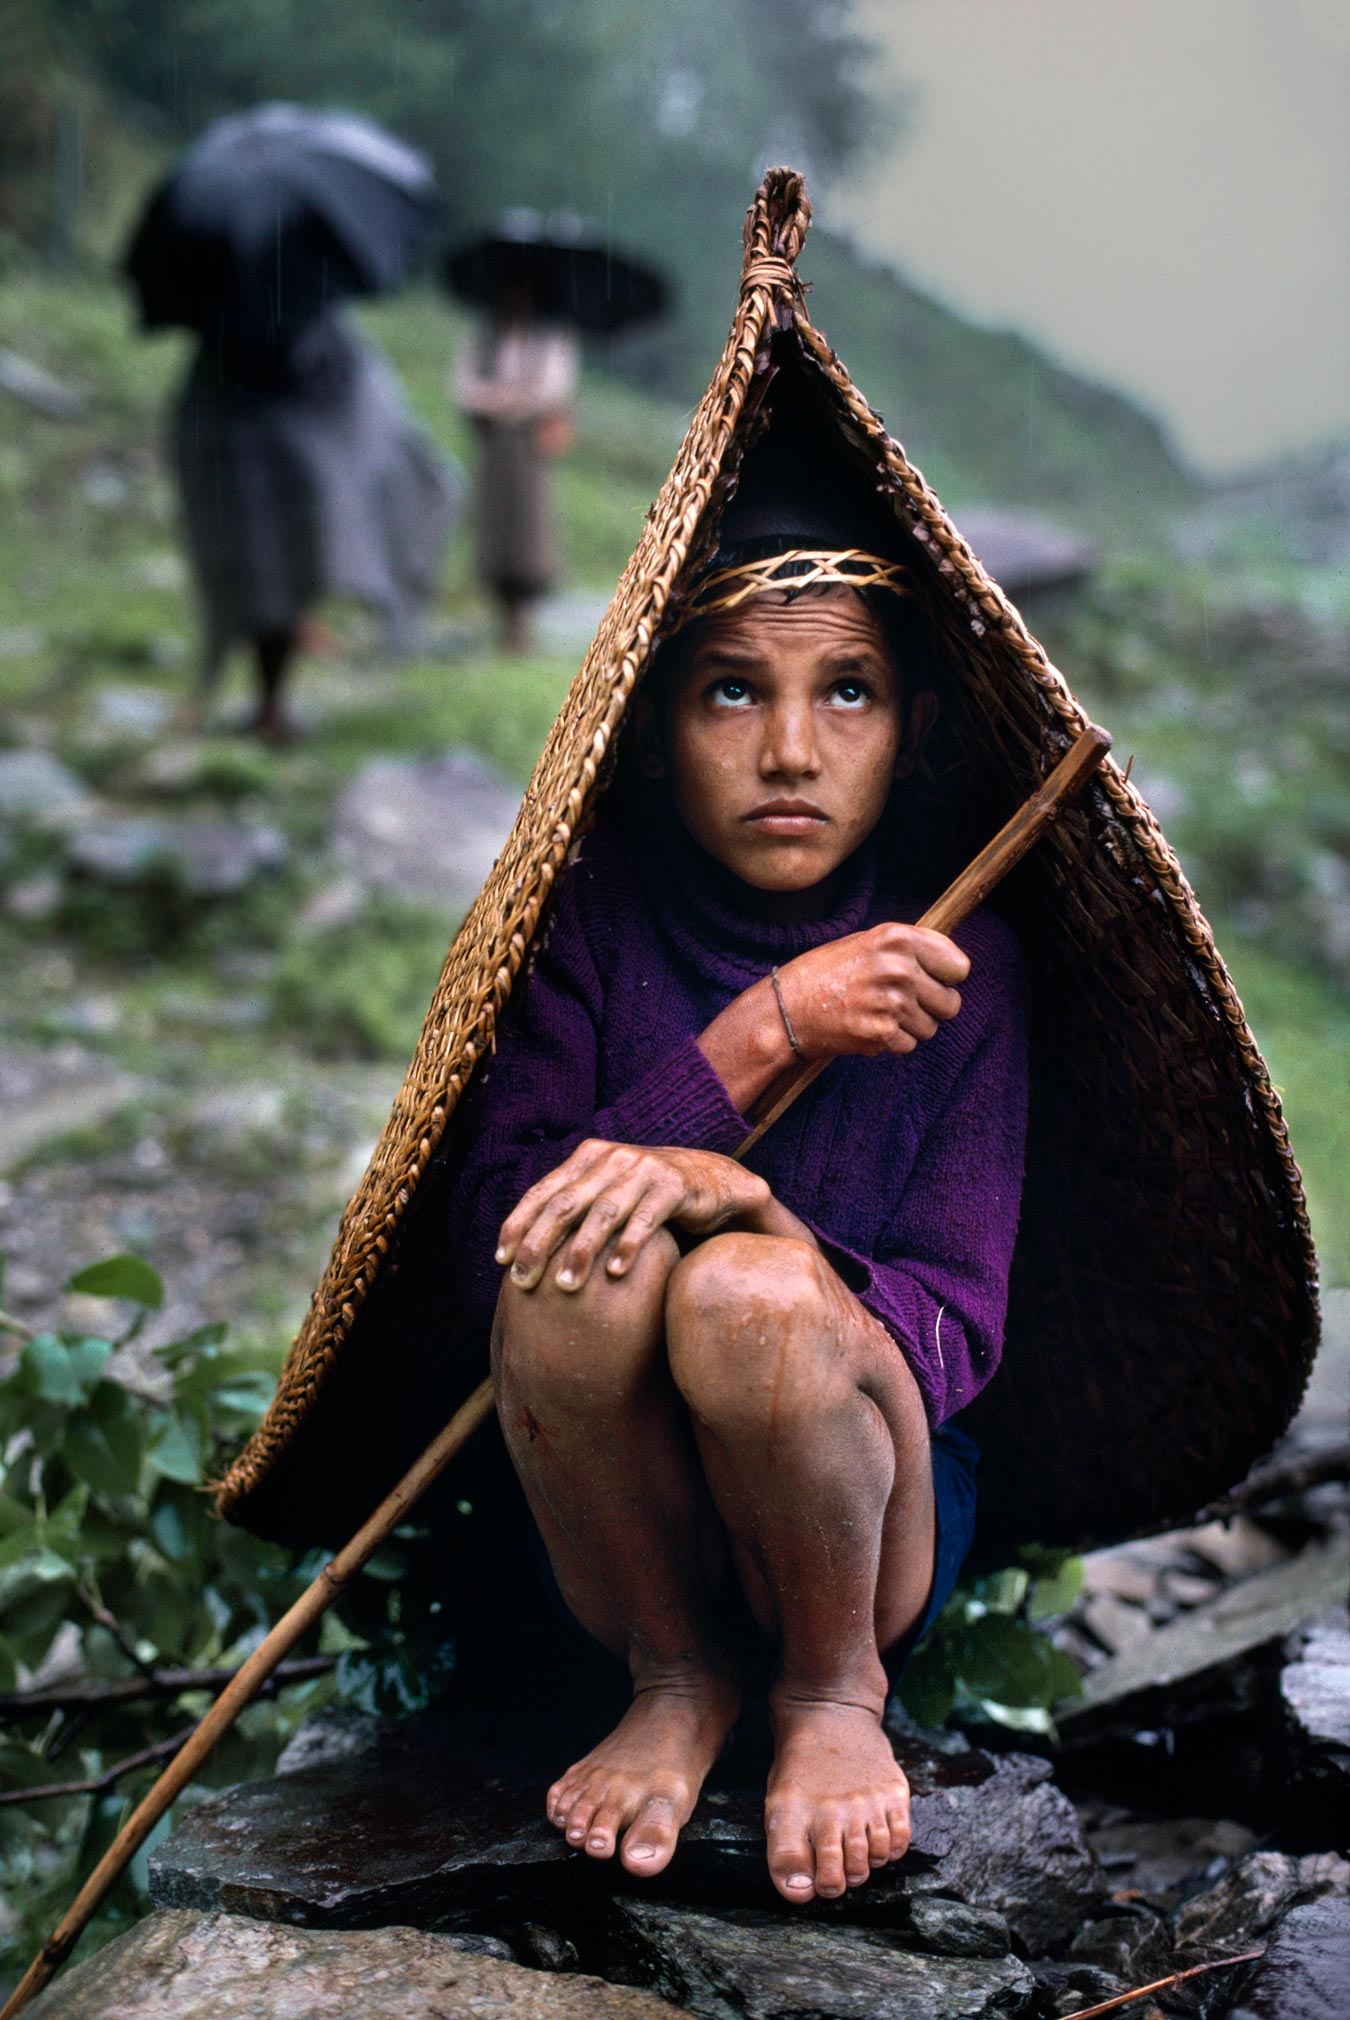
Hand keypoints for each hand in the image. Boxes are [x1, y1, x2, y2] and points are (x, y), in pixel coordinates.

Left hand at [496, 1142, 770, 1292]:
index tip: (501, 1260)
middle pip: (566, 1203)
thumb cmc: (649, 1198)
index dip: (519, 1225)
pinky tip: (615, 1273)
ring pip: (603, 1212)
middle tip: (524, 1282)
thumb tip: (523, 1249)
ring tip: (566, 1286)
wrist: (712, 1183)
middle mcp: (613, 1158)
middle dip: (540, 1244)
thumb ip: (575, 1208)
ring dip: (581, 1251)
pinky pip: (646, 1218)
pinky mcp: (675, 1185)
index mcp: (588, 1157)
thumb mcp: (608, 1194)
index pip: (543, 1192)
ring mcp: (644, 1169)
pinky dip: (628, 1245)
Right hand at [777, 924, 968, 1060]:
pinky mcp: (881, 1032)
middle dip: (931, 1007)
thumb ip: (910, 948)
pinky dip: (892, 1043)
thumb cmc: (824, 973)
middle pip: (951, 1003)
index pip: (959, 967)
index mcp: (897, 938)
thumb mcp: (866, 942)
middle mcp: (898, 967)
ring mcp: (891, 1001)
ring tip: (878, 1013)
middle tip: (900, 1003)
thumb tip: (953, 965)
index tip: (929, 981)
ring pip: (932, 1028)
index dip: (946, 978)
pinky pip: (910, 1045)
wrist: (784, 1009)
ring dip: (910, 1026)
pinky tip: (867, 1027)